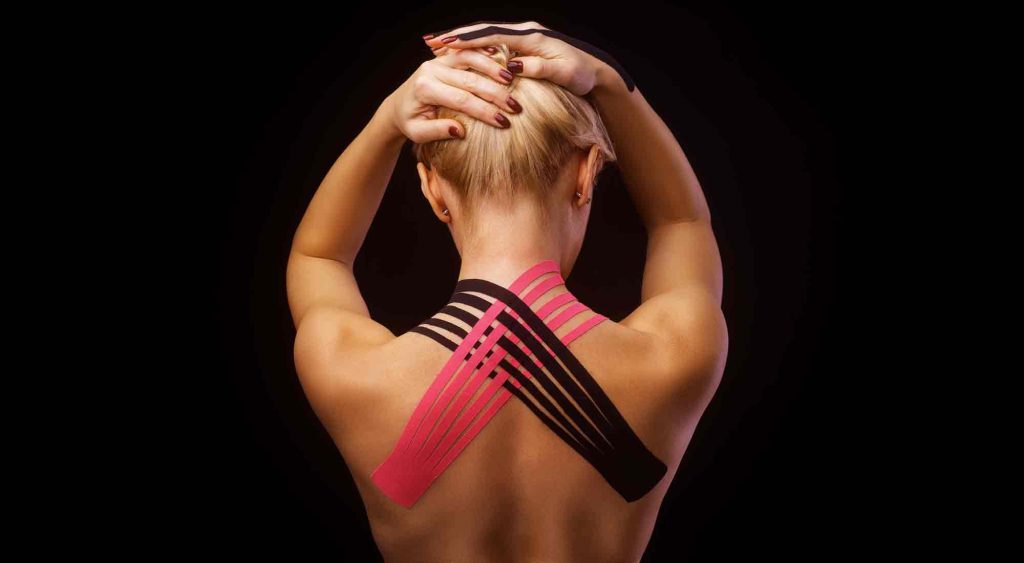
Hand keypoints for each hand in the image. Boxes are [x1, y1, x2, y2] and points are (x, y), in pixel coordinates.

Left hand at [383, 48, 521, 142]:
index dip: (484, 110)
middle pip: (470, 80)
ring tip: (512, 81)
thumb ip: (438, 131)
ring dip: (493, 69)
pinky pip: (468, 52)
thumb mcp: (418, 133)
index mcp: (425, 88)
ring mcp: (438, 60)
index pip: (461, 100)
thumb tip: (461, 131)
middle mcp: (431, 70)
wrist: (398, 105)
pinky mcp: (445, 57)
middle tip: (516, 107)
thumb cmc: (410, 122)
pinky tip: (502, 63)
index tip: (503, 122)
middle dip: (495, 94)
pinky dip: (485, 56)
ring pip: (470, 59)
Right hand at [422, 21, 609, 96]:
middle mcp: (525, 33)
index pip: (493, 36)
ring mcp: (523, 38)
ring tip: (437, 44)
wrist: (596, 72)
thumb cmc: (581, 75)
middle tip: (431, 41)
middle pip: (484, 31)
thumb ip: (538, 68)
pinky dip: (473, 46)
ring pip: (485, 36)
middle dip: (457, 36)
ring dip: (462, 40)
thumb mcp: (563, 74)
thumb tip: (513, 66)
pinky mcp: (522, 47)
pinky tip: (458, 52)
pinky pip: (492, 44)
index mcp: (531, 37)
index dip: (468, 40)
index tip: (446, 44)